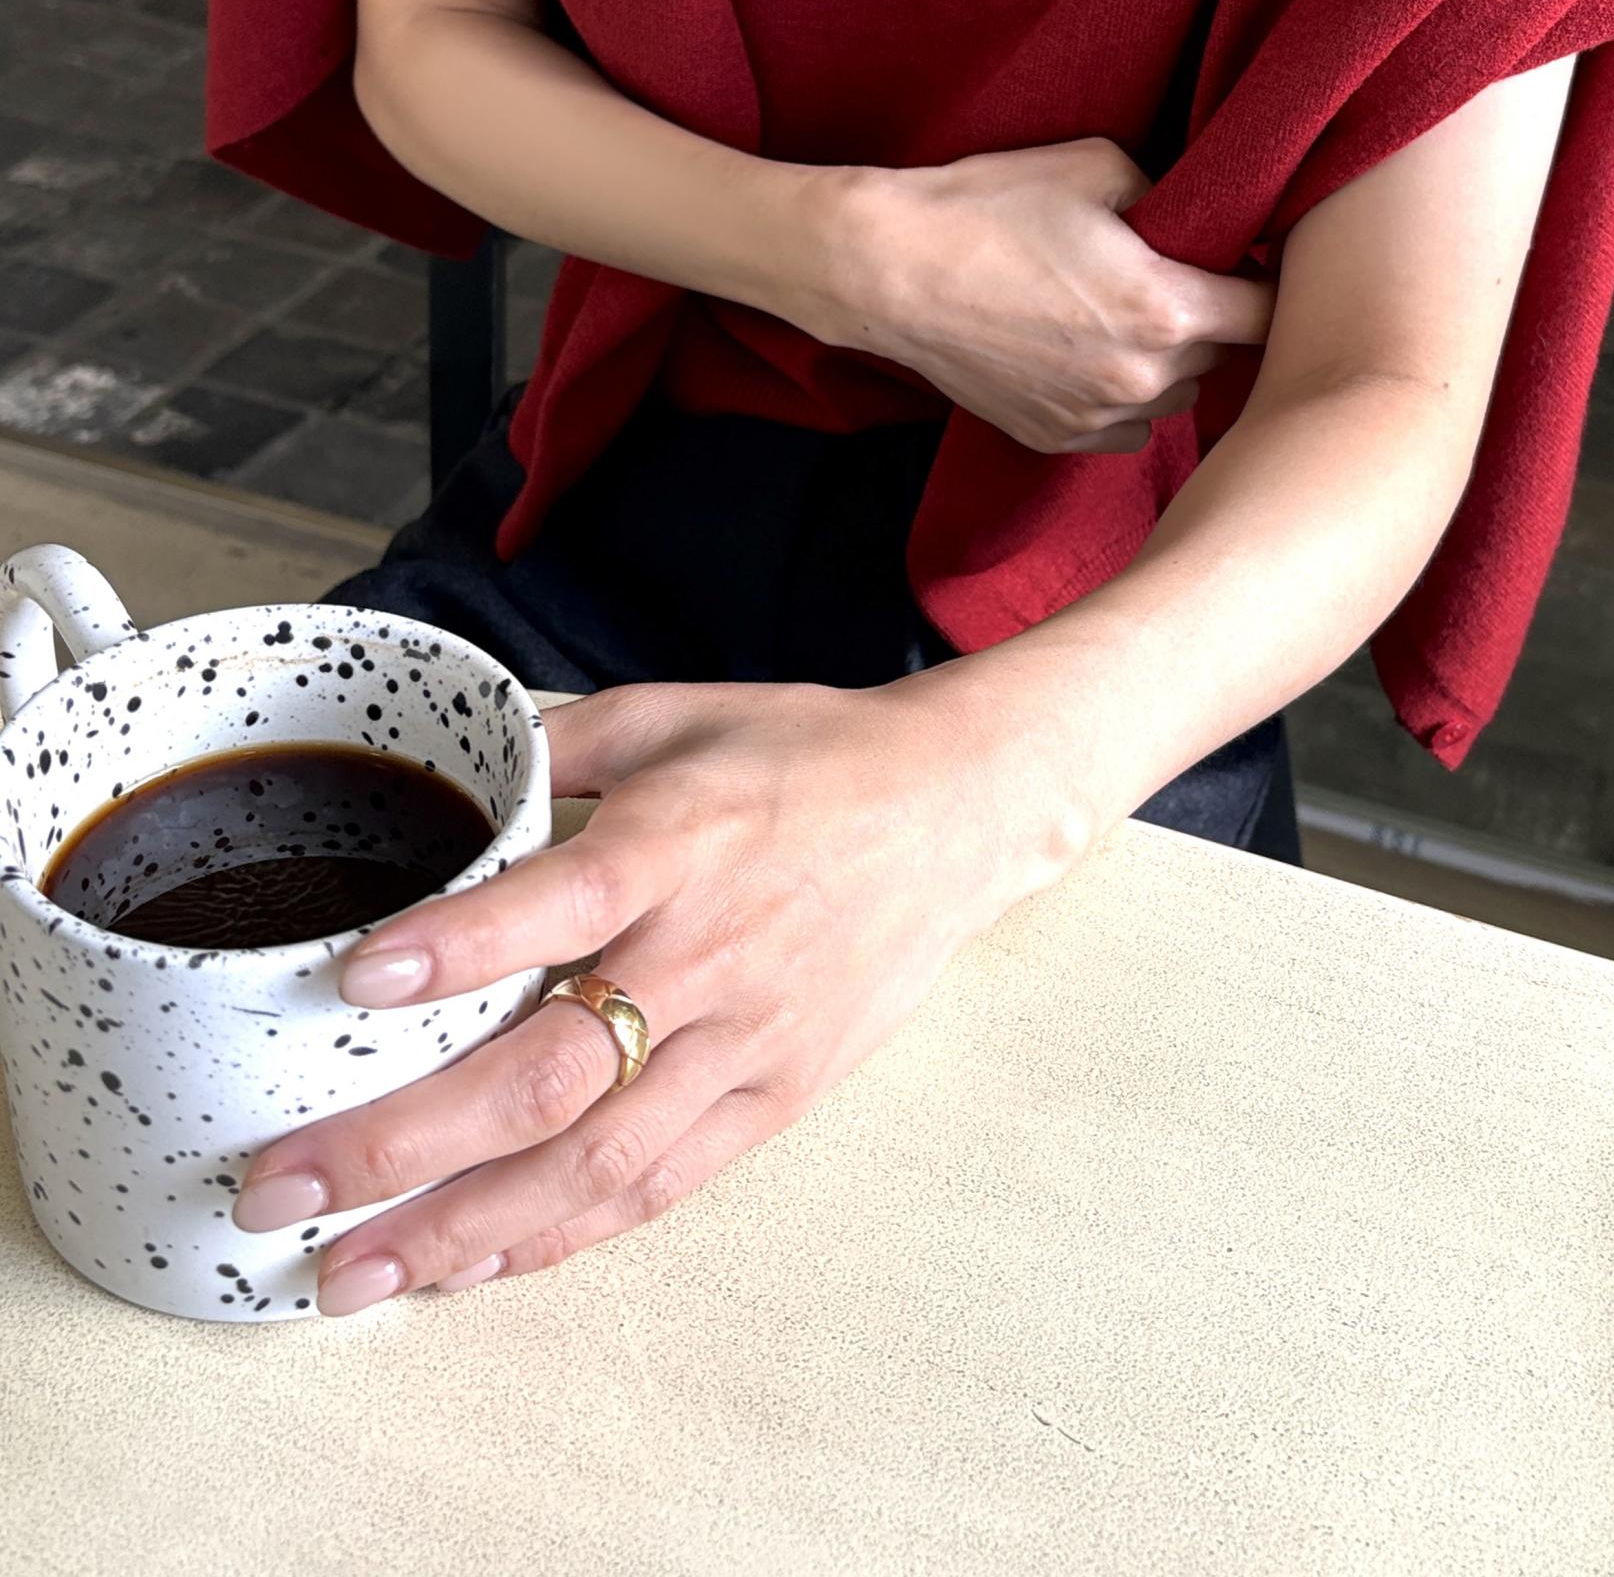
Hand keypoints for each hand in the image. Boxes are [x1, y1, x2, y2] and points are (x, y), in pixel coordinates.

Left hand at [229, 673, 1068, 1312]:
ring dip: (462, 1230)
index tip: (354, 979)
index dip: (460, 946)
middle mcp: (713, 953)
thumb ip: (556, 743)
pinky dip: (561, 1237)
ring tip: (351, 1277)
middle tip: (281, 1188)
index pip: (564, 902)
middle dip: (403, 1145)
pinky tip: (473, 1267)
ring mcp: (748, 1040)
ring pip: (594, 1161)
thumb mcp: (677, 710)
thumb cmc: (805, 754)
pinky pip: (658, 1185)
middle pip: (549, 1070)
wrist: (958, 811)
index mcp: (685, 840)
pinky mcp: (777, 1097)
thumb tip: (438, 774)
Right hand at [820, 137, 1274, 454]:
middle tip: (1181, 280)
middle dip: (1212, 321)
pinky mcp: (1056, 437)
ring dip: (1168, 364)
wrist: (890, 268)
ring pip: (1175, 396)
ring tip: (1126, 318)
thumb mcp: (1100, 166)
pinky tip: (1088, 354)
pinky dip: (1121, 397)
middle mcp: (1144, 377)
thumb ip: (1171, 195)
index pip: (1268, 315)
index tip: (1253, 267)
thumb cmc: (990, 207)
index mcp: (1168, 309)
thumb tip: (1198, 217)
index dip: (1267, 285)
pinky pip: (1123, 427)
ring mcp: (1098, 416)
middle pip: (1224, 358)